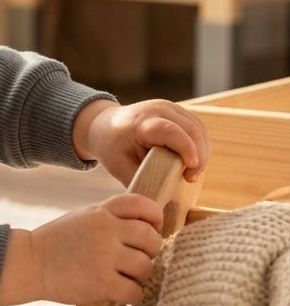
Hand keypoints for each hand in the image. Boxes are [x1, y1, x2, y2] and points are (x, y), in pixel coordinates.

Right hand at [0, 193, 163, 305]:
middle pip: (151, 239)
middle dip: (149, 251)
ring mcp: (105, 256)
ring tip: (122, 276)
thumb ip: (112, 217)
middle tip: (134, 259)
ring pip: (146, 267)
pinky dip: (130, 294)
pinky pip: (135, 291)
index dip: (155, 218)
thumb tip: (150, 226)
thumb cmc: (58, 242)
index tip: (152, 229)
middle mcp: (106, 230)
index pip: (143, 206)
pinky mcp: (102, 283)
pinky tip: (117, 291)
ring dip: (138, 275)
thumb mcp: (83, 216)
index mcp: (101, 211)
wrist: (29, 263)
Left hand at [74, 98, 210, 187]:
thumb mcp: (119, 166)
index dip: (186, 148)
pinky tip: (192, 161)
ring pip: (198, 128)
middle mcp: (158, 109)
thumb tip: (162, 197)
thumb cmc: (111, 147)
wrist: (103, 126)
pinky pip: (197, 127)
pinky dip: (199, 144)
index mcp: (140, 122)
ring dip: (202, 151)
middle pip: (190, 129)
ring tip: (191, 172)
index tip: (192, 168)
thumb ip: (143, 179)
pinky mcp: (177, 111)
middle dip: (199, 155)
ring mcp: (169, 107)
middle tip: (190, 178)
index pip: (170, 131)